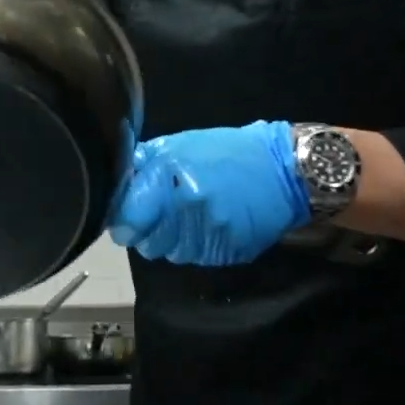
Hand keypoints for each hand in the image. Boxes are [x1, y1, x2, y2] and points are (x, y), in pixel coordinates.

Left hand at [107, 120, 310, 266]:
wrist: (287, 170)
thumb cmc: (230, 152)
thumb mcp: (183, 144)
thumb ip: (146, 164)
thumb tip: (117, 180)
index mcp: (173, 178)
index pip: (129, 218)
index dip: (124, 220)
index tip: (127, 217)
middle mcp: (189, 209)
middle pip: (148, 243)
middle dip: (149, 233)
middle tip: (162, 216)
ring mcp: (212, 234)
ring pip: (173, 254)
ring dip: (175, 241)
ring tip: (191, 219)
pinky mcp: (230, 252)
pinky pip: (200, 260)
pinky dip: (200, 247)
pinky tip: (211, 227)